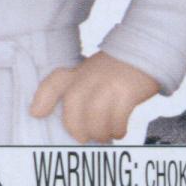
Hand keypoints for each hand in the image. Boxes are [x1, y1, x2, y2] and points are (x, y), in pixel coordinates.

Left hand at [30, 52, 160, 142]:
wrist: (147, 48)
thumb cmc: (116, 69)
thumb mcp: (91, 72)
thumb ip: (74, 90)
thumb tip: (51, 118)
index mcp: (78, 74)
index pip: (53, 84)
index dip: (42, 100)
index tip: (37, 114)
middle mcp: (89, 78)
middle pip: (74, 116)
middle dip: (80, 133)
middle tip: (89, 138)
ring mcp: (108, 84)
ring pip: (95, 122)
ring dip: (101, 134)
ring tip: (107, 135)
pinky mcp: (127, 92)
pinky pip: (117, 120)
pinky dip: (117, 130)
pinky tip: (120, 130)